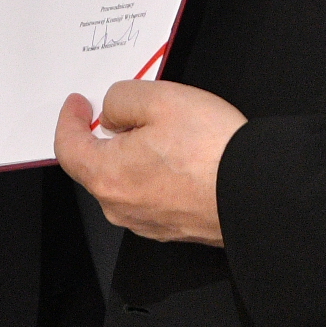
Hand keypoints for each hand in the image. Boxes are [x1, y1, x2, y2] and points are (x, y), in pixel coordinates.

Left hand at [55, 80, 246, 246]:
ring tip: (165, 132)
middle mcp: (120, 207)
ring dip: (134, 156)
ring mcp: (147, 223)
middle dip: (106, 136)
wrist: (257, 193)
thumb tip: (113, 114)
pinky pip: (150, 196)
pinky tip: (180, 158)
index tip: (77, 105)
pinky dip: (154, 174)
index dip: (69, 121)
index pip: (68, 148)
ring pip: (126, 182)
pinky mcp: (172, 228)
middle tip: (127, 111)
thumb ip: (121, 99)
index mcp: (107, 176)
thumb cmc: (211, 151)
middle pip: (97, 166)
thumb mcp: (159, 98)